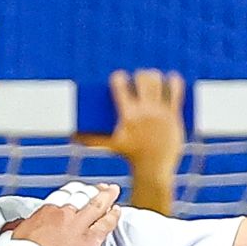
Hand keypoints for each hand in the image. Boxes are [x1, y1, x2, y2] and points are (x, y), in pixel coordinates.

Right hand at [1, 185, 122, 245]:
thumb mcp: (11, 234)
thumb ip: (16, 226)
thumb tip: (14, 225)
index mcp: (46, 211)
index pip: (64, 197)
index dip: (74, 192)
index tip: (80, 191)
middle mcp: (64, 214)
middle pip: (83, 197)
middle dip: (94, 191)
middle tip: (102, 187)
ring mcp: (78, 226)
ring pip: (97, 206)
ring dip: (107, 197)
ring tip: (114, 192)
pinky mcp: (88, 241)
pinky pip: (105, 225)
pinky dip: (113, 216)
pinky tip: (117, 211)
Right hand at [81, 69, 184, 183]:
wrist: (153, 169)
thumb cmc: (129, 155)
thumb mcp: (108, 145)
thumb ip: (88, 138)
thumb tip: (71, 135)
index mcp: (127, 115)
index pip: (120, 84)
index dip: (119, 77)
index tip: (119, 79)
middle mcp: (144, 111)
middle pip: (142, 79)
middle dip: (139, 76)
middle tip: (138, 82)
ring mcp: (160, 113)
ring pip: (158, 82)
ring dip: (155, 77)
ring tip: (152, 81)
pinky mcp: (173, 115)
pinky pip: (176, 92)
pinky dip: (174, 82)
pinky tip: (171, 79)